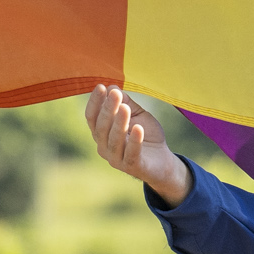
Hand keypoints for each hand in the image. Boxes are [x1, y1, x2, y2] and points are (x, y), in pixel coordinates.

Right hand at [83, 85, 192, 206]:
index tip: (100, 86)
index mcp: (102, 133)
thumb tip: (112, 87)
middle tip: (114, 94)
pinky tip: (138, 128)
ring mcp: (116, 159)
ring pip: (114, 141)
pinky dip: (134, 141)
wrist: (161, 160)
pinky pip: (131, 154)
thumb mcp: (137, 114)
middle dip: (107, 109)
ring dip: (119, 124)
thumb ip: (126, 102)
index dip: (95, 102)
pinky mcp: (132, 167)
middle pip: (101, 128)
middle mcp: (104, 147)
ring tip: (125, 108)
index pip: (92, 117)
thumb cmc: (145, 134)